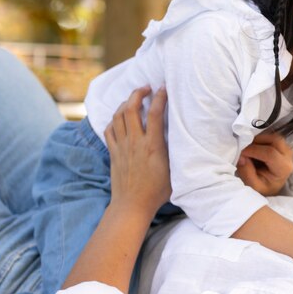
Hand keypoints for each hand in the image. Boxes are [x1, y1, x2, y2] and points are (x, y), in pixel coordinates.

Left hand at [104, 86, 170, 219]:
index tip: (164, 88)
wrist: (132, 205)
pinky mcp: (113, 153)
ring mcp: (122, 147)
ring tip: (134, 98)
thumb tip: (183, 138)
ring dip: (125, 103)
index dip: (160, 97)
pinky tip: (120, 117)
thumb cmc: (157, 191)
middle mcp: (135, 142)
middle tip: (146, 87)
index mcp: (153, 146)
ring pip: (118, 116)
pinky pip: (109, 129)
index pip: (155, 114)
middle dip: (138, 93)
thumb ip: (176, 152)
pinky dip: (114, 119)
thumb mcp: (174, 170)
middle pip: (131, 108)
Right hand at [236, 132, 292, 195]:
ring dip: (260, 139)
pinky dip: (262, 139)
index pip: (270, 153)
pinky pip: (273, 137)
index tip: (241, 153)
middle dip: (258, 141)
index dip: (254, 150)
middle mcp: (289, 157)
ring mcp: (287, 150)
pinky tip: (254, 146)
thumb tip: (242, 157)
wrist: (269, 187)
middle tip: (245, 147)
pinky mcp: (283, 147)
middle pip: (275, 140)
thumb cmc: (262, 187)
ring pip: (275, 136)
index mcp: (283, 169)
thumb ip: (246, 173)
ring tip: (249, 147)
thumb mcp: (252, 186)